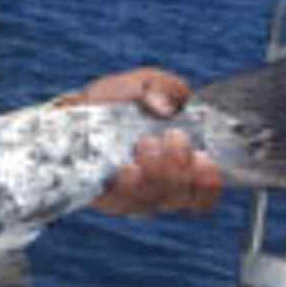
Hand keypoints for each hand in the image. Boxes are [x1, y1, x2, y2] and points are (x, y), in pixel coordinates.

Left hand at [59, 67, 223, 214]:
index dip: (209, 184)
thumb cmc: (121, 101)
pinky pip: (118, 202)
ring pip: (151, 200)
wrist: (76, 108)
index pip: (204, 193)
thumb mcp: (147, 84)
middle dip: (179, 169)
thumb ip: (165, 88)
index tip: (204, 159)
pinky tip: (127, 168)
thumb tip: (166, 108)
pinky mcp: (102, 195)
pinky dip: (127, 187)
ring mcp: (129, 194)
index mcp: (180, 167)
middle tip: (173, 137)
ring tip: (146, 143)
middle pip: (178, 198)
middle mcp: (157, 188)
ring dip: (156, 174)